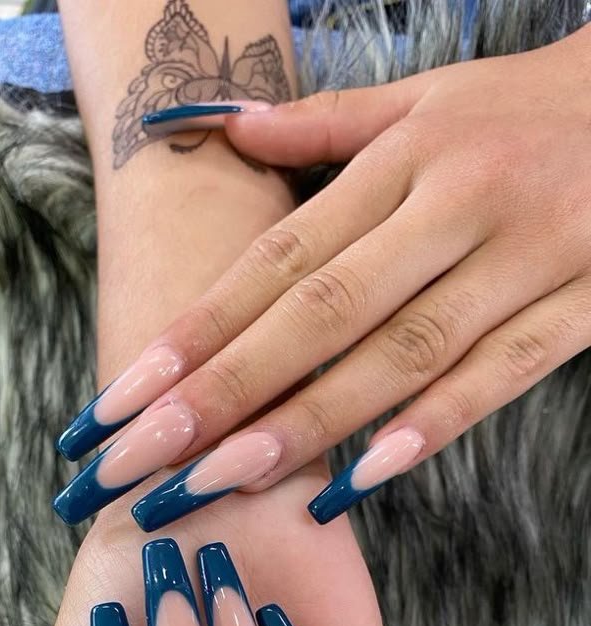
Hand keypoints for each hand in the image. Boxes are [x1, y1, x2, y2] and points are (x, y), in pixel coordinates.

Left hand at [54, 24, 590, 530]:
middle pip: (321, 312)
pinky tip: (364, 475)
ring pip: (403, 351)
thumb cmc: (522, 111)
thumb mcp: (425, 100)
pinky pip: (503, 372)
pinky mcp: (582, 303)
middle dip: (225, 391)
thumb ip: (325, 124)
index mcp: (403, 161)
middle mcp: (452, 208)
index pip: (280, 257)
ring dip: (309, 422)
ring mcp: (521, 258)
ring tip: (223, 478)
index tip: (126, 394)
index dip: (199, 328)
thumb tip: (225, 126)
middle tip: (144, 457)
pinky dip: (435, 423)